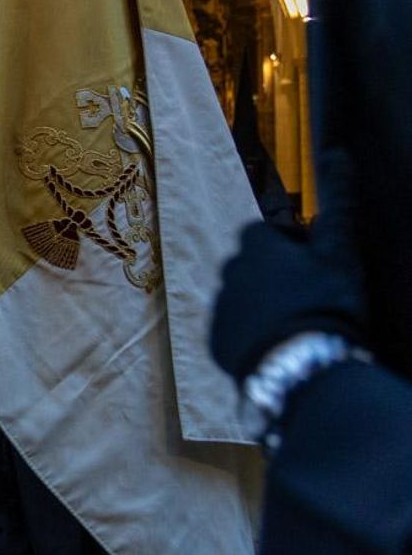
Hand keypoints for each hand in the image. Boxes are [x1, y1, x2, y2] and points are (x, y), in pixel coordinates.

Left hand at [210, 221, 364, 382]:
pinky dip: (248, 332)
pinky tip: (274, 344)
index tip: (304, 258)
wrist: (298, 361)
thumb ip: (333, 220)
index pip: (258, 232)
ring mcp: (221, 307)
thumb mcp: (338, 257)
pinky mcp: (217, 339)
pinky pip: (232, 329)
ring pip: (237, 298)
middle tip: (299, 294)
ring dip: (257, 303)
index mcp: (256, 248)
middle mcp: (230, 272)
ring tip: (289, 323)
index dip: (282, 242)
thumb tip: (330, 193)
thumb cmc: (323, 303)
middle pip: (245, 265)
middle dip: (266, 273)